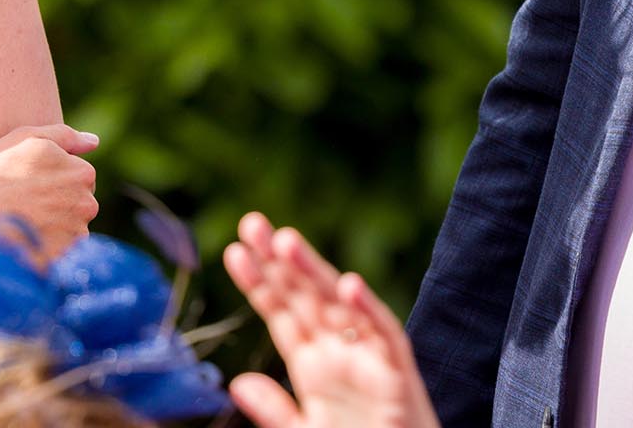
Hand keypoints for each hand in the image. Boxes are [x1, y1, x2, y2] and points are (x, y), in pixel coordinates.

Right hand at [0, 123, 99, 258]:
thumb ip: (65, 136)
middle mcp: (87, 204)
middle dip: (60, 204)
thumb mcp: (29, 138)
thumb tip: (93, 142)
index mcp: (82, 173)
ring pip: (71, 229)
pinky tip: (25, 240)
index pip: (80, 177)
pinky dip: (46, 247)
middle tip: (28, 202)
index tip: (34, 182)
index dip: (56, 178)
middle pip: (79, 204)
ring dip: (54, 227)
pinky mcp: (63, 257)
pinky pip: (60, 252)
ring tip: (23, 222)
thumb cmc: (0, 170)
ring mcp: (76, 234)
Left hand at [223, 212, 439, 427]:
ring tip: (286, 242)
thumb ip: (274, 410)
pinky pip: (386, 336)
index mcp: (312, 363)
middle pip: (305, 297)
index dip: (258, 283)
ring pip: (339, 305)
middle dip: (279, 262)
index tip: (234, 252)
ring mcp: (368, 359)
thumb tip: (238, 382)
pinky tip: (350, 286)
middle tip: (251, 224)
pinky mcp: (399, 375)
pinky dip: (370, 311)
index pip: (281, 313)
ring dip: (315, 273)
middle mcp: (338, 351)